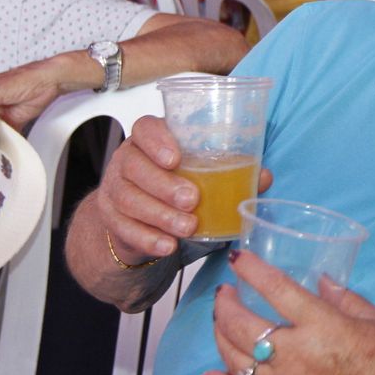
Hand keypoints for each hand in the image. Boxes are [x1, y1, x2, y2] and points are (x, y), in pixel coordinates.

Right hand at [94, 116, 275, 262]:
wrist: (140, 216)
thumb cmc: (176, 183)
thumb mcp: (201, 173)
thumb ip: (232, 171)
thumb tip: (264, 176)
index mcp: (149, 139)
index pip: (144, 128)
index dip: (156, 141)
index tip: (176, 158)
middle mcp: (126, 159)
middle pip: (134, 166)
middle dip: (163, 185)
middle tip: (192, 200)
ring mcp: (114, 188)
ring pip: (128, 199)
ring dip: (160, 215)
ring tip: (187, 227)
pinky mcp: (110, 218)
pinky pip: (123, 228)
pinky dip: (148, 238)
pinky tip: (168, 246)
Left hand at [204, 251, 374, 374]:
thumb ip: (345, 299)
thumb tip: (321, 282)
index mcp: (320, 325)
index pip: (276, 289)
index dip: (253, 270)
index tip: (238, 259)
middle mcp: (293, 355)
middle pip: (242, 326)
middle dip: (226, 304)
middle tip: (226, 291)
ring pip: (234, 359)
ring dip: (220, 336)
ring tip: (221, 320)